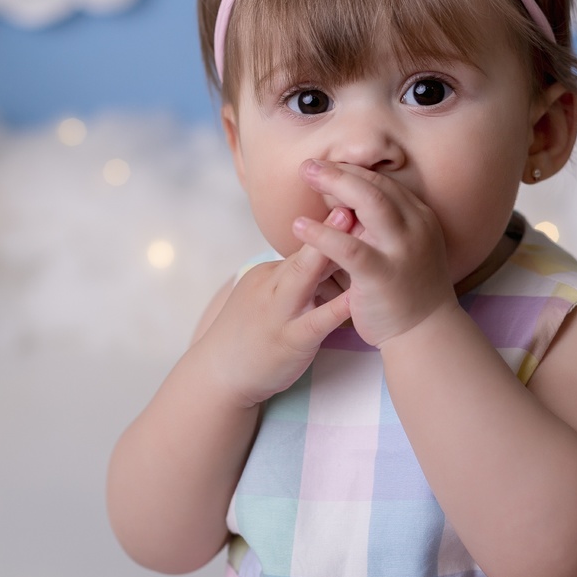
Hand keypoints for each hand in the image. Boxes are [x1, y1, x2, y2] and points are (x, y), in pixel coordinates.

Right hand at [197, 207, 354, 406]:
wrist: (218, 376)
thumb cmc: (248, 336)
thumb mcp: (266, 298)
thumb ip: (293, 280)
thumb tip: (325, 259)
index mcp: (269, 276)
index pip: (302, 248)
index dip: (327, 226)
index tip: (348, 202)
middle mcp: (272, 288)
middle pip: (302, 254)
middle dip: (327, 227)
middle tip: (349, 200)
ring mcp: (279, 314)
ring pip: (304, 279)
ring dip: (328, 254)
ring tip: (357, 234)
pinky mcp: (289, 342)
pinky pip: (316, 322)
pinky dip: (337, 308)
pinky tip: (358, 297)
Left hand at [292, 159, 459, 347]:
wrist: (426, 331)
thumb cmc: (406, 289)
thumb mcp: (402, 247)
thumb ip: (379, 225)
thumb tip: (341, 202)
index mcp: (419, 218)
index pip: (383, 183)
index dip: (352, 171)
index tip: (325, 165)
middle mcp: (415, 227)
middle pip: (376, 186)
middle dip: (340, 171)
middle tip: (309, 165)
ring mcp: (401, 250)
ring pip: (370, 204)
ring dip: (334, 186)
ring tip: (305, 177)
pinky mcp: (383, 275)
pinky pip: (349, 248)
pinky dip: (322, 234)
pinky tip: (299, 226)